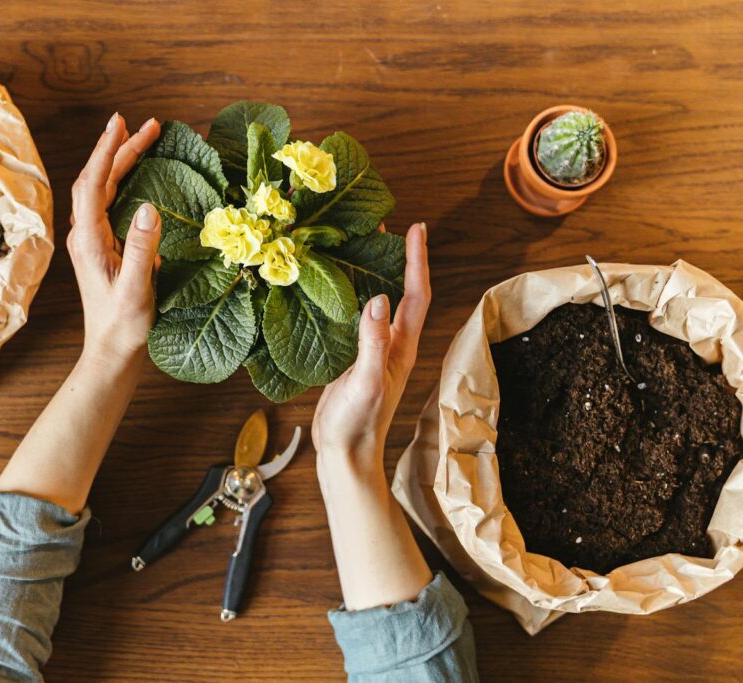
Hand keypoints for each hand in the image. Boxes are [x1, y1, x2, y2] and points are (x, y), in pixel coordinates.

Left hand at [68, 112, 162, 362]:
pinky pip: (110, 203)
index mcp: (88, 241)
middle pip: (98, 179)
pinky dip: (123, 181)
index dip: (106, 151)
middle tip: (146, 124)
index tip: (121, 123)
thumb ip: (142, 249)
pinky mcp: (104, 247)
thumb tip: (149, 208)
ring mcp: (93, 241)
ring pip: (103, 189)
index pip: (93, 184)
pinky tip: (138, 175)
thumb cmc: (123, 326)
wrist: (111, 352)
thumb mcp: (136, 289)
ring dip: (121, 161)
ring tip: (143, 138)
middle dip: (120, 148)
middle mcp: (85, 236)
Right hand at [313, 222, 430, 468]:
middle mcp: (392, 344)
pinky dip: (353, 294)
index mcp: (402, 346)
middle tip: (387, 225)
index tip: (416, 228)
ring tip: (363, 244)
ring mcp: (373, 350)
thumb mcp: (367, 381)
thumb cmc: (358, 422)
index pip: (416, 294)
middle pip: (403, 292)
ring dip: (376, 272)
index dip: (417, 260)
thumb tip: (379, 299)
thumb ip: (374, 342)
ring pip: (381, 301)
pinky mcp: (353, 357)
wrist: (344, 452)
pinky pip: (358, 317)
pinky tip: (336, 286)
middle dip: (399, 257)